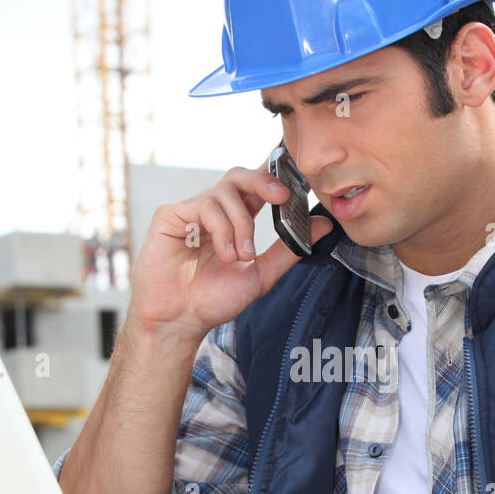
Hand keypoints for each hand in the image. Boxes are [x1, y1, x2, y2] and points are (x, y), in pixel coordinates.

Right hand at [126, 154, 333, 343]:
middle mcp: (213, 210)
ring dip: (241, 224)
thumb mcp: (261, 274)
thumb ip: (289, 249)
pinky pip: (204, 205)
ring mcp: (191, 210)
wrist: (180, 320)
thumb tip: (324, 225)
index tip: (298, 176)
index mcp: (236, 219)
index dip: (276, 173)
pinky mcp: (170, 214)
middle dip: (264, 181)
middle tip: (282, 197)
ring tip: (241, 256)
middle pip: (240, 175)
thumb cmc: (214, 299)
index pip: (256, 185)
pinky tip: (224, 254)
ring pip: (225, 192)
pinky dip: (221, 229)